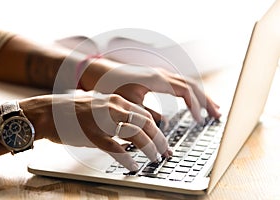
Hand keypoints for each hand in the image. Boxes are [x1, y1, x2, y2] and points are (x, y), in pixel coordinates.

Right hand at [19, 93, 171, 170]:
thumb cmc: (72, 110)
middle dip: (158, 140)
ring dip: (148, 148)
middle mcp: (113, 108)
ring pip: (135, 134)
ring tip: (154, 158)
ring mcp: (103, 121)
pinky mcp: (92, 135)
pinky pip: (115, 149)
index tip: (164, 142)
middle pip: (145, 124)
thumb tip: (130, 126)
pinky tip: (133, 165)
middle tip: (164, 152)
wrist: (47, 112)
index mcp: (116, 101)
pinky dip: (127, 159)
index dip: (158, 130)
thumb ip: (115, 113)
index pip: (145, 115)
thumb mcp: (98, 105)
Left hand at [85, 63, 220, 122]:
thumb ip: (147, 116)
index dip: (195, 106)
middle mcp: (162, 74)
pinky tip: (194, 103)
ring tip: (213, 109)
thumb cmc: (111, 87)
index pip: (185, 90)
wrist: (100, 73)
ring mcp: (161, 74)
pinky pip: (180, 84)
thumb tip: (163, 128)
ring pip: (188, 83)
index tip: (199, 121)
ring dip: (201, 96)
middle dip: (206, 100)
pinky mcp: (158, 78)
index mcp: (156, 79)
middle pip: (192, 85)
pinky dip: (191, 94)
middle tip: (218, 115)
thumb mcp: (129, 104)